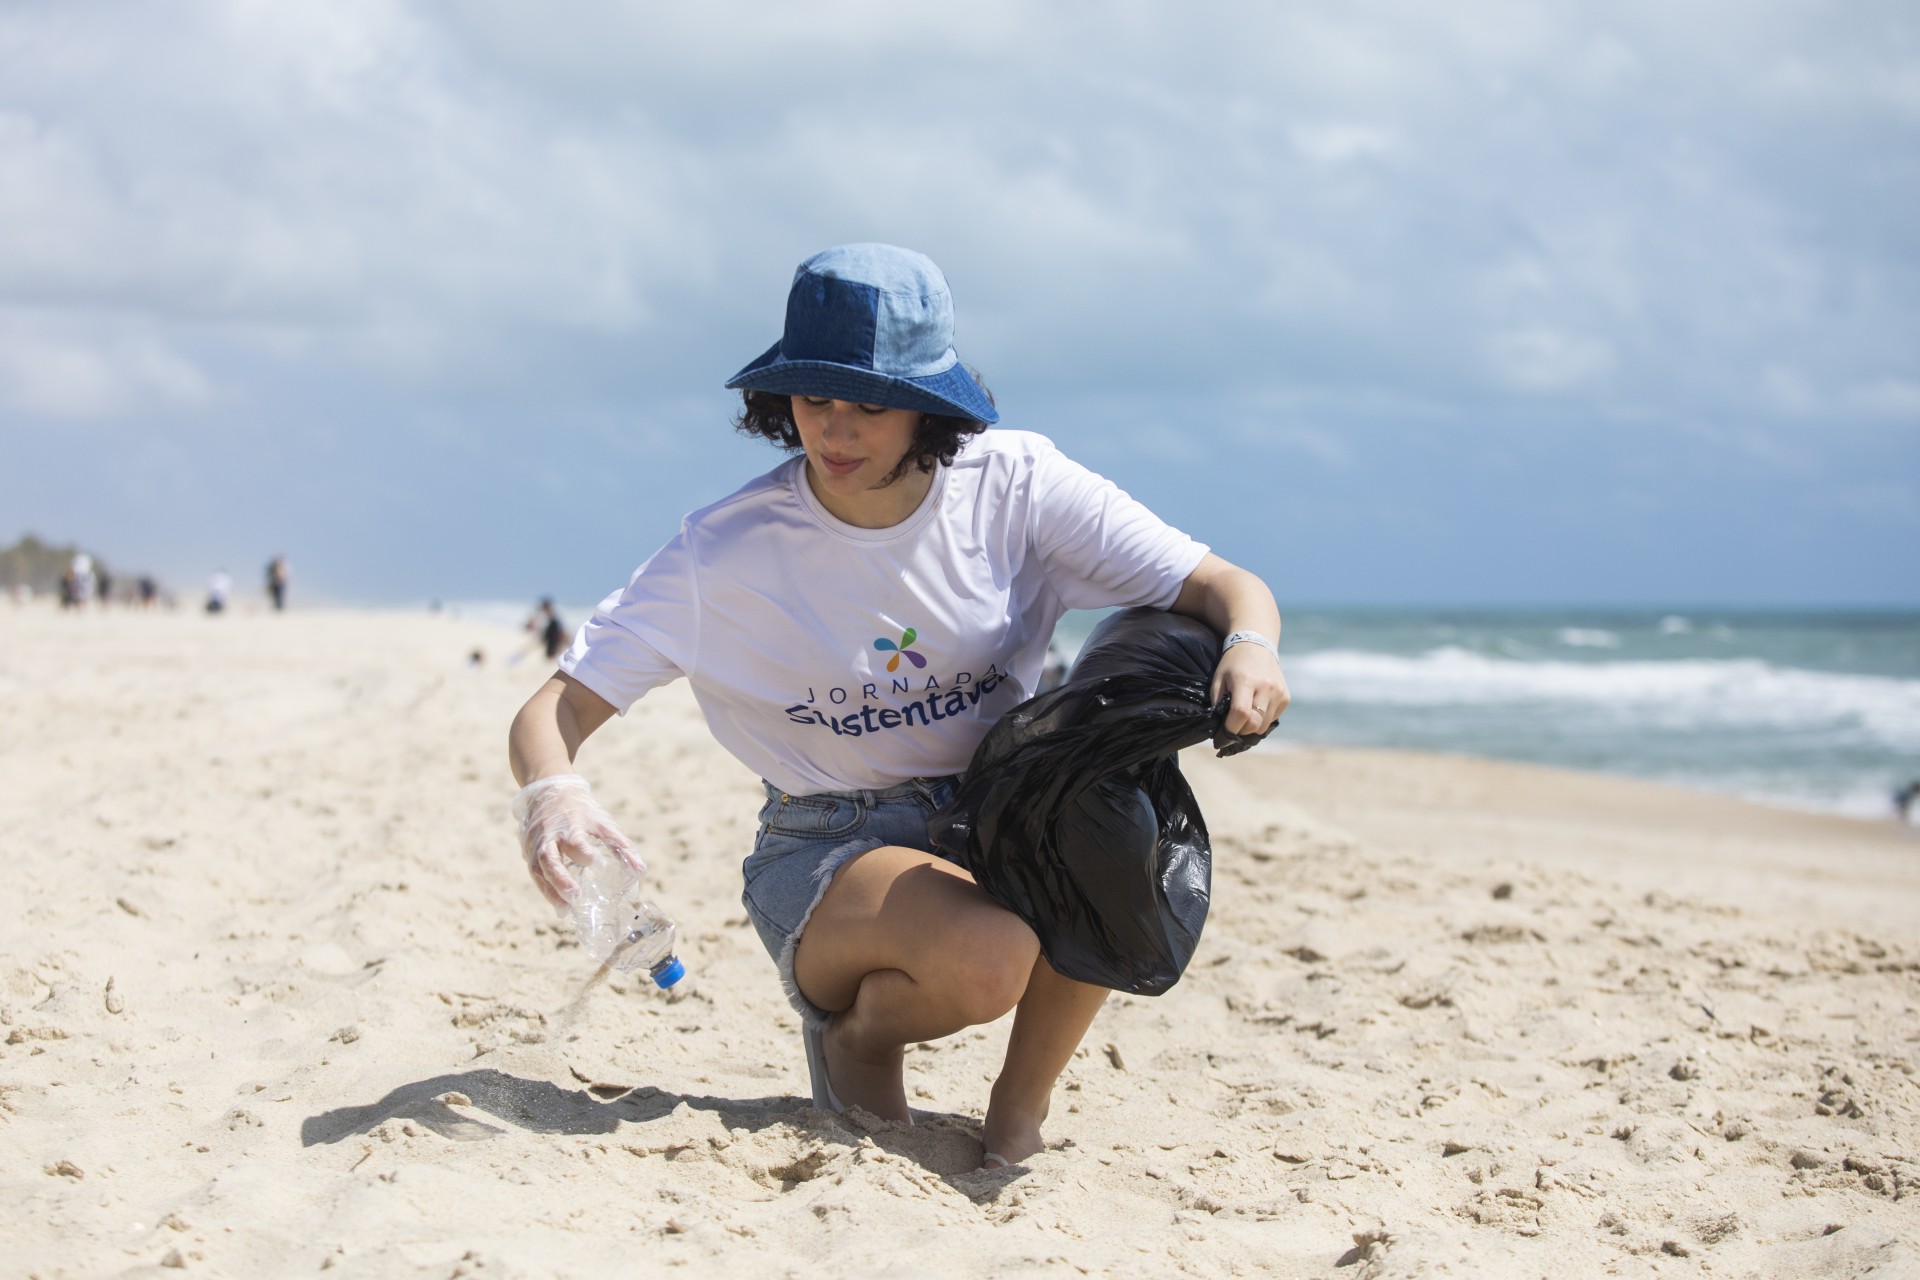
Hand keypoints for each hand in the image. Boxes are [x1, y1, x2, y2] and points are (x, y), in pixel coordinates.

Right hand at [510, 775, 644, 908]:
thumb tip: (640, 871)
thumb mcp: (603, 822)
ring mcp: (534, 844)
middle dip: (561, 880)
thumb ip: (621, 846)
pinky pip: (534, 873)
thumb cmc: (581, 809)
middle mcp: (548, 835)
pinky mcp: (527, 851)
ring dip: (551, 891)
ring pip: (538, 870)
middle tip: (575, 897)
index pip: (575, 841)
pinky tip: (559, 905)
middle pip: (549, 859)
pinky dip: (546, 889)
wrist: (548, 790)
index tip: (598, 864)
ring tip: (564, 910)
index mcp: (569, 825)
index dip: (585, 854)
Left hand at [1210, 641, 1289, 737]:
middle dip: (1241, 732)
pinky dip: (1262, 720)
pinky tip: (1255, 709)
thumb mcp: (1219, 680)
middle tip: (1231, 730)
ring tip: (1243, 719)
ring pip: (1264, 726)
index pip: (1241, 713)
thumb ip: (1218, 703)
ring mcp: (1279, 693)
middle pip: (1255, 724)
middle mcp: (1266, 687)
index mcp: (1246, 680)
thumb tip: (1219, 729)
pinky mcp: (1286, 697)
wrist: (1257, 646)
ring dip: (1251, 728)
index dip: (1230, 728)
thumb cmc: (1233, 664)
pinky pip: (1272, 719)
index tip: (1222, 735)